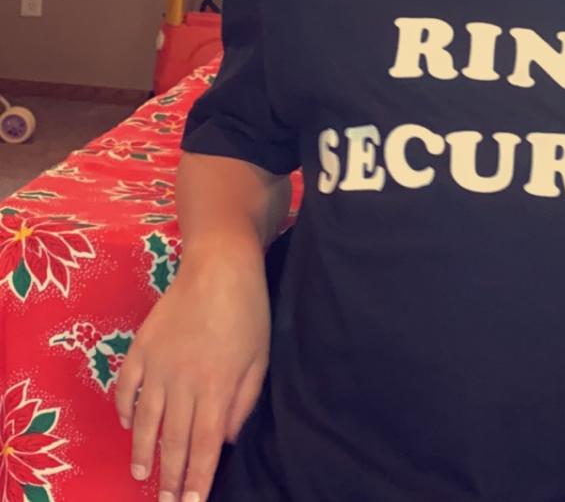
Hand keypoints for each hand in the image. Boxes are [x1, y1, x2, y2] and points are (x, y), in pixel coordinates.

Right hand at [114, 243, 270, 501]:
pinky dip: (124, 410)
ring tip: (142, 473)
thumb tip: (223, 440)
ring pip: (145, 420)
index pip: (204, 445)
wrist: (220, 265)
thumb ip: (244, 401)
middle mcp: (183, 381)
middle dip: (170, 477)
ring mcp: (157, 364)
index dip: (197, 479)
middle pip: (174, 440)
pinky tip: (128, 424)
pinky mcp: (141, 347)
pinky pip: (125, 388)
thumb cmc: (249, 310)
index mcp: (217, 385)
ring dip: (143, 451)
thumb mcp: (260, 356)